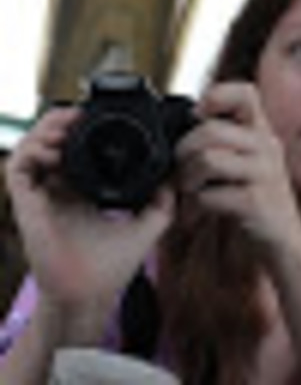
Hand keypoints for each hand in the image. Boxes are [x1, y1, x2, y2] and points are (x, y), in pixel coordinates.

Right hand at [4, 107, 173, 311]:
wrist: (90, 295)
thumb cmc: (112, 266)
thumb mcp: (147, 225)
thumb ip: (163, 201)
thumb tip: (174, 176)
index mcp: (84, 192)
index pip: (77, 151)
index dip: (84, 131)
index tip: (101, 118)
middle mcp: (60, 190)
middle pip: (52, 143)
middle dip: (63, 122)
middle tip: (82, 114)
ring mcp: (42, 196)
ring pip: (32, 149)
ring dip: (46, 130)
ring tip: (68, 123)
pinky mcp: (27, 205)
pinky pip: (18, 169)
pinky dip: (31, 151)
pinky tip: (54, 148)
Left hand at [174, 82, 300, 247]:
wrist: (284, 243)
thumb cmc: (255, 201)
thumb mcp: (246, 162)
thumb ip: (224, 140)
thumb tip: (185, 122)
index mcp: (262, 132)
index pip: (245, 93)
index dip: (215, 96)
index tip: (197, 116)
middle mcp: (268, 147)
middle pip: (211, 130)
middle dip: (183, 151)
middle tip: (180, 170)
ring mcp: (265, 174)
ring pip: (207, 159)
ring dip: (187, 179)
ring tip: (188, 192)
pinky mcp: (256, 202)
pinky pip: (209, 194)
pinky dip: (195, 205)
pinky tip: (197, 212)